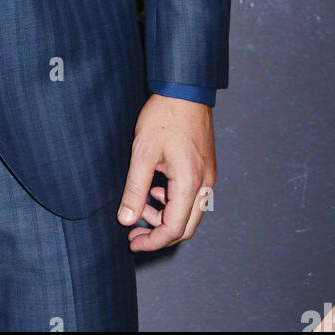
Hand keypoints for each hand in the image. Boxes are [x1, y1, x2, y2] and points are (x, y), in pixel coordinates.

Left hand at [116, 93, 215, 251]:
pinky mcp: (206, 169)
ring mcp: (208, 177)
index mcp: (190, 183)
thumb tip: (126, 219)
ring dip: (165, 216)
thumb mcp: (143, 153)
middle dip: (159, 234)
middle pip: (185, 227)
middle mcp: (205, 184)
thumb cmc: (164, 118)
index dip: (153, 241)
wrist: (185, 91)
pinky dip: (174, 202)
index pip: (174, 229)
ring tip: (141, 205)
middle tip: (134, 233)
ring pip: (190, 213)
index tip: (133, 242)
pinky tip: (156, 189)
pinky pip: (192, 197)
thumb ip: (135, 189)